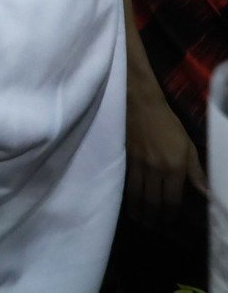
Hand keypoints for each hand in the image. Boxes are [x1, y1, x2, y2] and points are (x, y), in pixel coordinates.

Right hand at [125, 84, 207, 223]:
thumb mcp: (188, 146)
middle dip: (153, 217)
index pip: (171, 200)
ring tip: (139, 221)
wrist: (140, 104)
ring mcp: (137, 165)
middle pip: (153, 201)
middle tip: (153, 227)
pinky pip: (125, 183)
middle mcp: (155, 170)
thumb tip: (207, 193)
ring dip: (138, 211)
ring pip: (136, 195)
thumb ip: (196, 172)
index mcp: (174, 167)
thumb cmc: (168, 124)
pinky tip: (127, 203)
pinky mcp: (124, 159)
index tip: (168, 224)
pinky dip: (126, 196)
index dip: (170, 215)